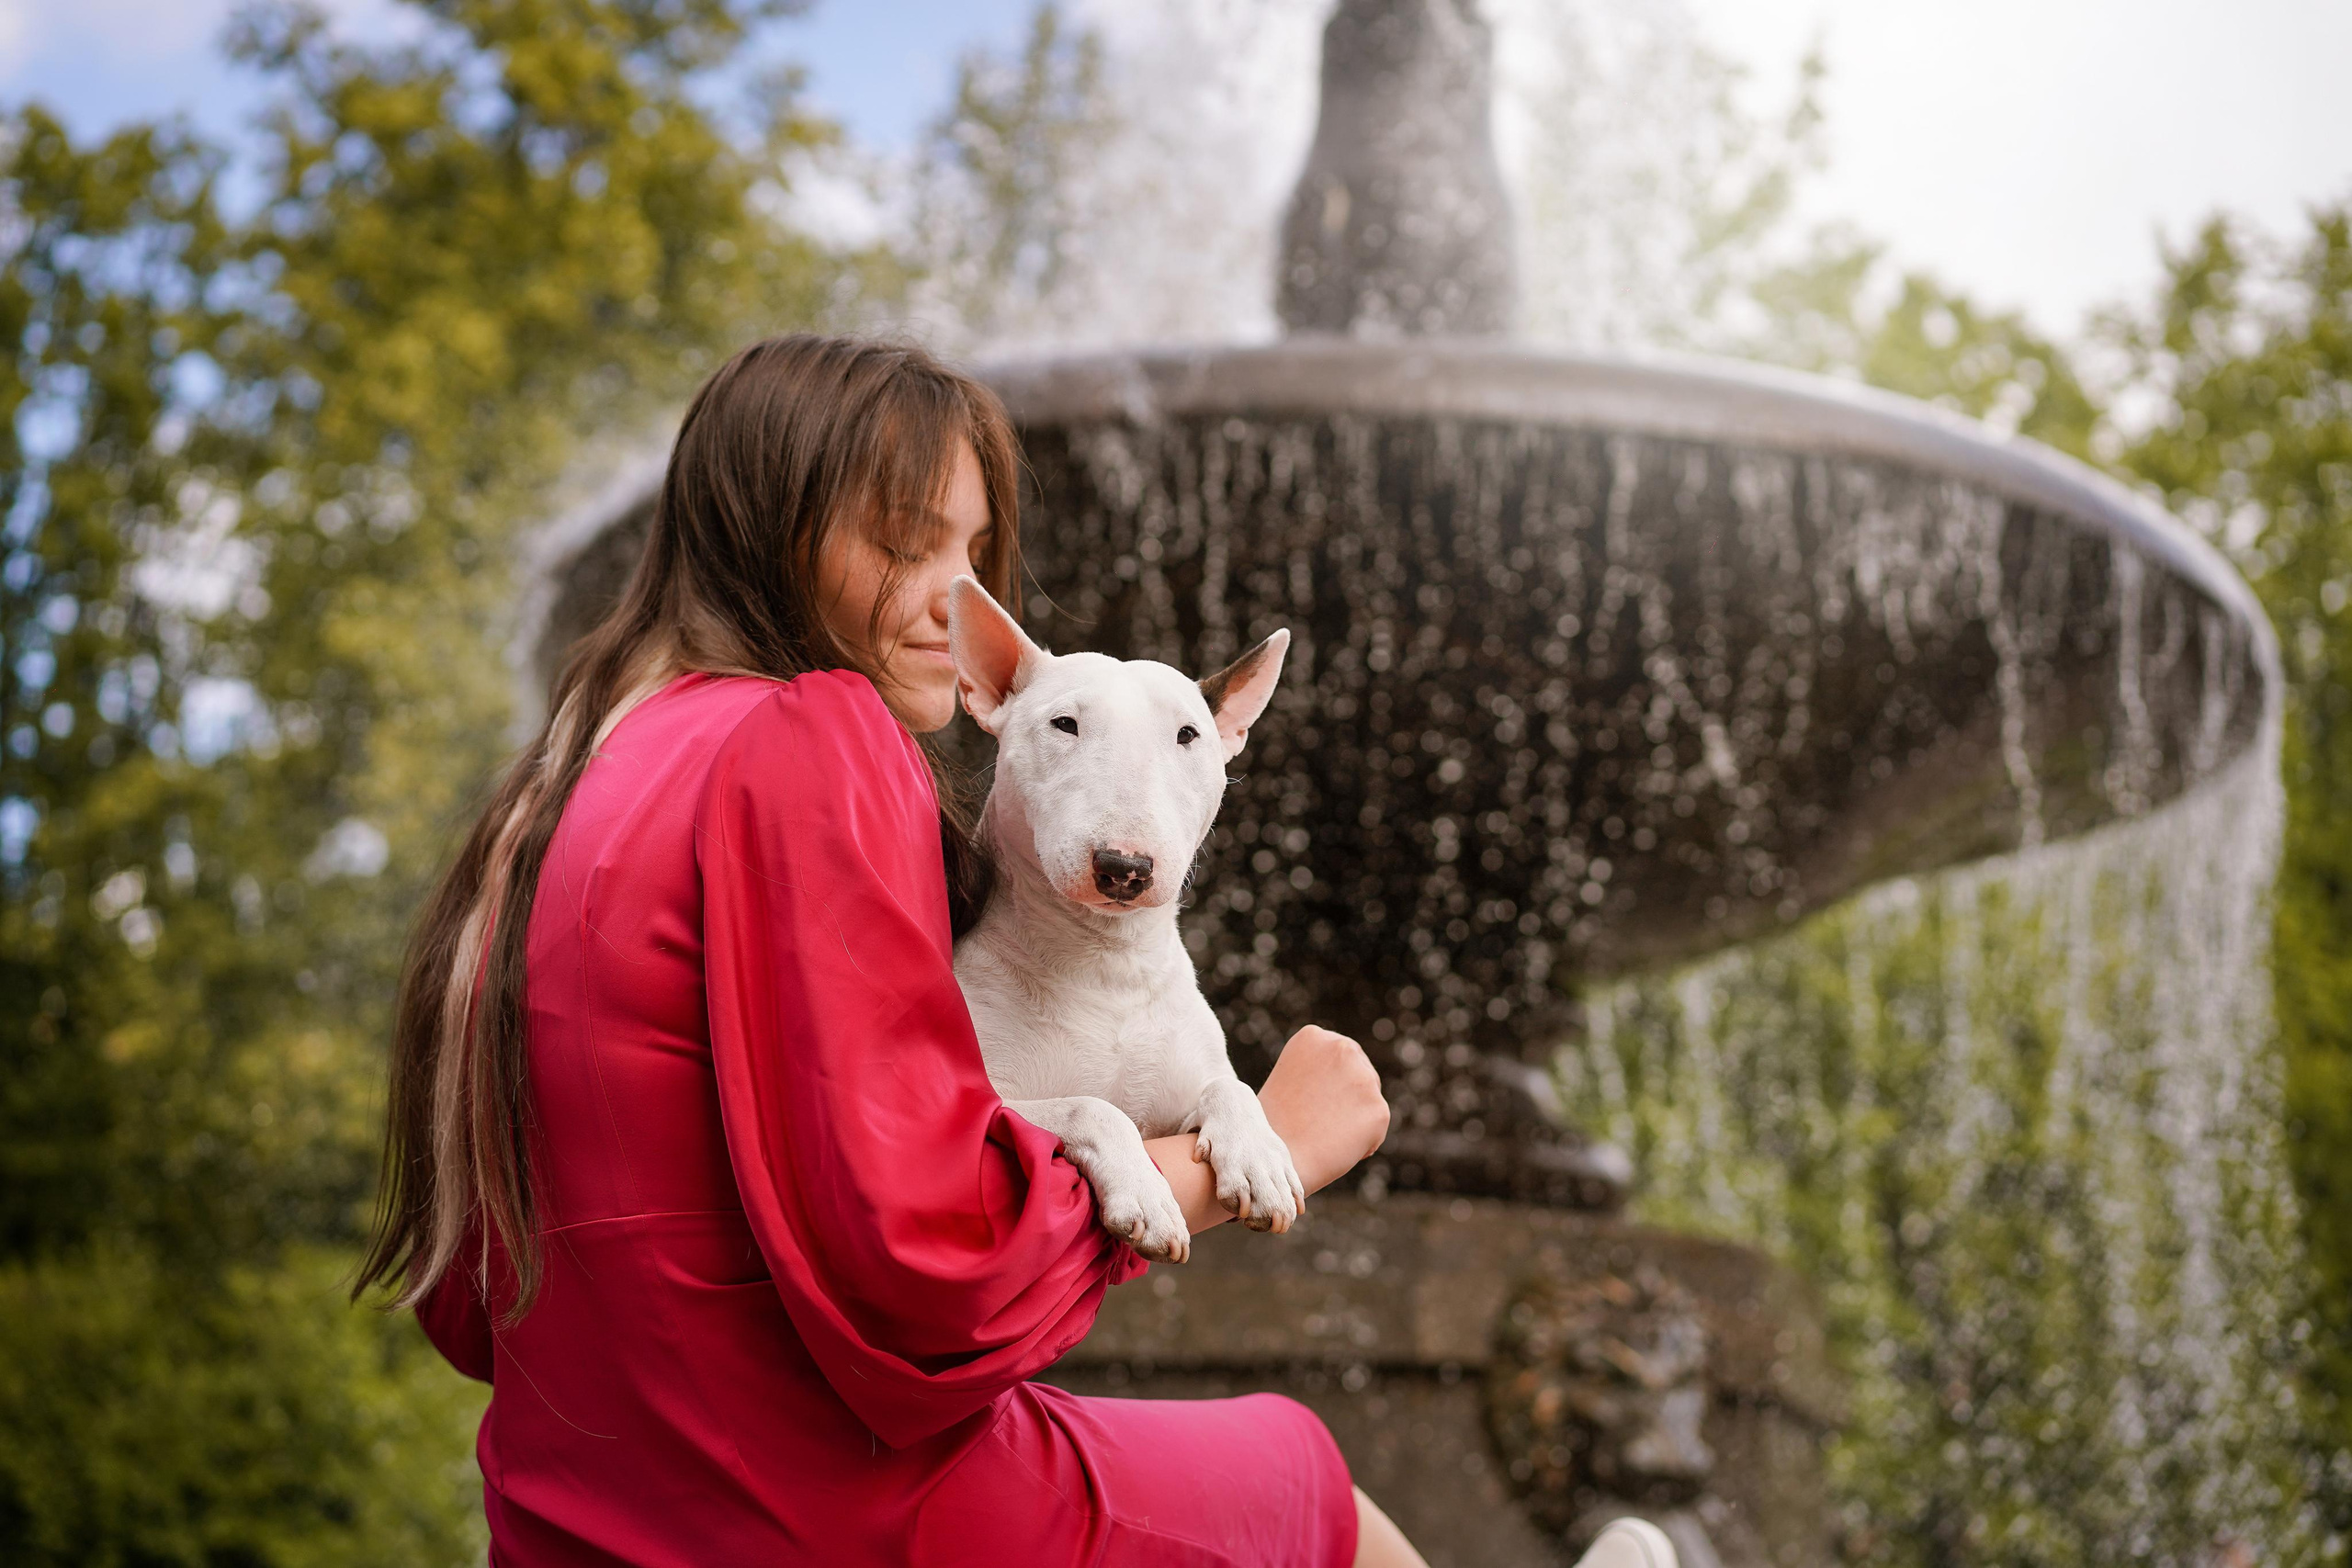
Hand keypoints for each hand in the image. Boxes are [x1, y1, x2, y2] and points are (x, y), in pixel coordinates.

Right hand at [1256, 1026, 1389, 1198]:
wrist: (1275, 1160)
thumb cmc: (1275, 1125)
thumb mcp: (1291, 1078)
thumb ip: (1322, 1070)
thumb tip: (1352, 1081)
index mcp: (1313, 1037)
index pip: (1340, 1056)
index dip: (1329, 1083)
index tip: (1311, 1101)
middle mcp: (1342, 1049)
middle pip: (1361, 1073)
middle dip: (1347, 1097)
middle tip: (1322, 1122)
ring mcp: (1364, 1079)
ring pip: (1369, 1101)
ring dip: (1355, 1118)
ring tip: (1325, 1135)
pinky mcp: (1379, 1110)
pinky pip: (1377, 1126)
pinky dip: (1364, 1141)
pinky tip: (1337, 1147)